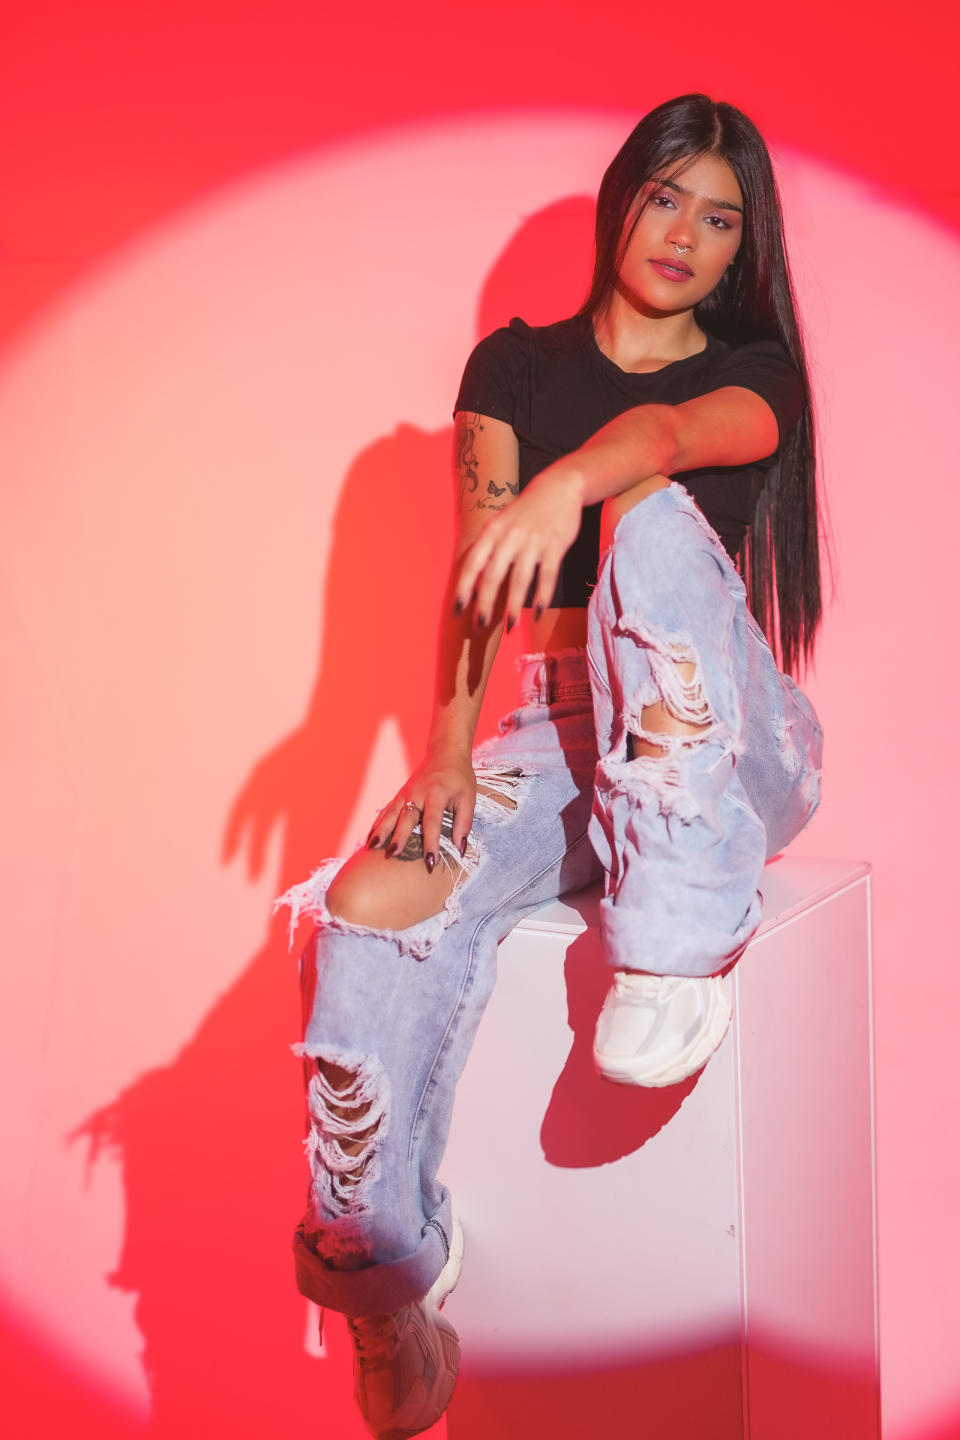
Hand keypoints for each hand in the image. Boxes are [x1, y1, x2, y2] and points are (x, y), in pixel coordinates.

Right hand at [367, 746, 476, 872]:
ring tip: (372, 848)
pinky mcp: (400, 795)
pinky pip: (386, 811)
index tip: (430, 863)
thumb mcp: (469, 798)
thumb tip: (460, 849)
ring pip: (390, 815)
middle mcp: (417, 794)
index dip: (431, 843)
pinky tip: (370, 839)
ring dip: (381, 831)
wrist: (445, 753)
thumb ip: (464, 824)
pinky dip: (377, 825)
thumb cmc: (459, 778)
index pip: (432, 822)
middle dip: (398, 838)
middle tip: (392, 856)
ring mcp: (405, 794)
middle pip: (405, 818)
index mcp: (437, 794)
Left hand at [452, 467, 582, 627]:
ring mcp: (533, 541)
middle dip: (485, 603)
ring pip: (519, 579)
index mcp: (492, 532)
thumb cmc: (525, 512)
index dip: (463, 588)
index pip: (472, 564)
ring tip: (509, 626)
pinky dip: (542, 595)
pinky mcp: (555, 545)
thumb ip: (489, 550)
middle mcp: (509, 537)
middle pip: (493, 575)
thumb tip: (475, 584)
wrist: (559, 486)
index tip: (457, 610)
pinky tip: (538, 612)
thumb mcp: (501, 524)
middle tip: (480, 625)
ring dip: (513, 605)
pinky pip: (547, 575)